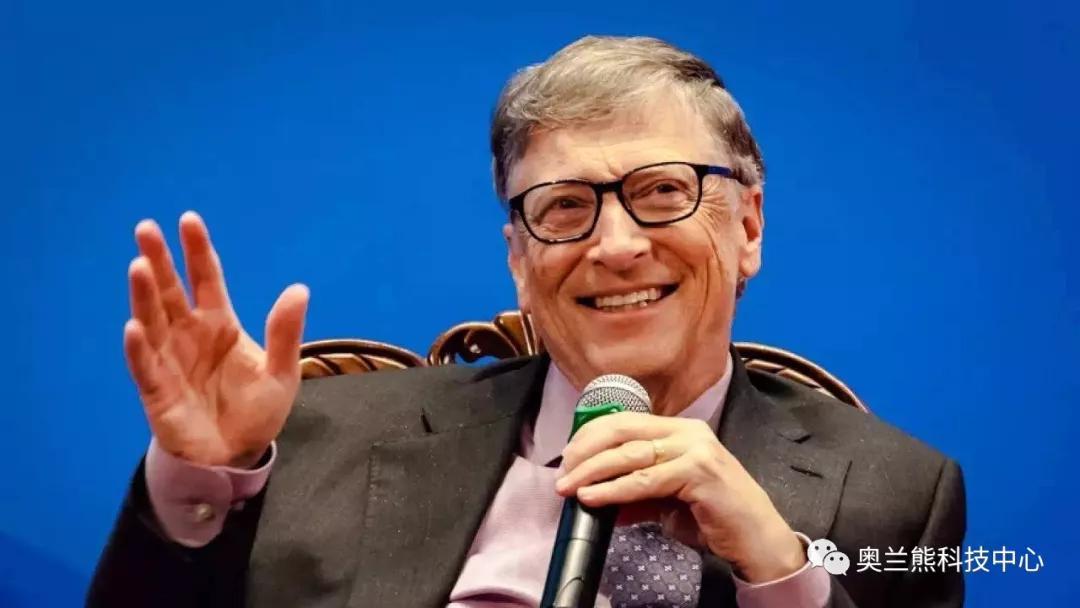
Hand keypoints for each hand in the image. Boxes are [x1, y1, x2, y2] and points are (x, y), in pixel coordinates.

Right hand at [124, 212, 308, 467]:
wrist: (236, 455)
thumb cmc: (256, 411)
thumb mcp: (282, 372)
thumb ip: (285, 332)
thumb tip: (299, 288)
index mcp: (221, 325)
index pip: (207, 279)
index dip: (197, 251)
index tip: (189, 219)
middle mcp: (190, 335)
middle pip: (171, 291)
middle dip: (159, 260)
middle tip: (146, 228)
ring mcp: (170, 360)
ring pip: (153, 321)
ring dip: (144, 295)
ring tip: (138, 266)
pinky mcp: (158, 391)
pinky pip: (146, 366)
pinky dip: (140, 347)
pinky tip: (135, 327)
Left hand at [555, 412, 805, 581]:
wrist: (757, 539)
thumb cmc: (715, 517)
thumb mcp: (667, 502)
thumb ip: (635, 494)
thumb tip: (596, 497)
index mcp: (680, 430)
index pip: (625, 422)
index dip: (590, 436)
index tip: (568, 458)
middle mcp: (688, 432)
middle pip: (622, 430)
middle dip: (586, 451)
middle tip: (563, 472)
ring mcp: (695, 449)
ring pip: (630, 453)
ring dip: (593, 471)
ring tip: (570, 488)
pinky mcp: (699, 472)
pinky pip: (646, 479)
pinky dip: (615, 489)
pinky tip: (595, 498)